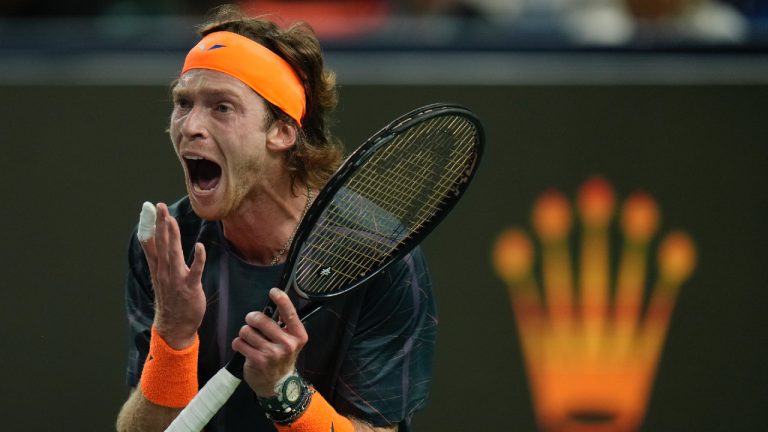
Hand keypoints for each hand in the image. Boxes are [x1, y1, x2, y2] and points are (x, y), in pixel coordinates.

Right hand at [140, 202, 206, 348]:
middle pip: (161, 244)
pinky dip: (198, 259)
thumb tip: (151, 238)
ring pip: (173, 254)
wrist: (175, 326)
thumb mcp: (160, 276)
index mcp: (158, 268)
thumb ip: (156, 257)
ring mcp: (177, 279)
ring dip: (173, 236)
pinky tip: (200, 246)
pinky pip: (195, 271)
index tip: (149, 208)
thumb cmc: (171, 298)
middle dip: (160, 225)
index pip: (152, 243)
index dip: (151, 225)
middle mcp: (164, 272)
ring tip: (171, 220)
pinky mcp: (190, 287)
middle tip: (160, 206)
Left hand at [232, 288, 308, 396]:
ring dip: (244, 332)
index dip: (281, 299)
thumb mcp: (291, 340)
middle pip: (261, 320)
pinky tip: (245, 347)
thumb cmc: (282, 356)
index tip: (273, 291)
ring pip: (247, 331)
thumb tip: (274, 303)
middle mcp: (287, 344)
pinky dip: (238, 343)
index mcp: (298, 335)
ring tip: (249, 338)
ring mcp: (272, 354)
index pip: (290, 313)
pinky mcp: (258, 361)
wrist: (278, 384)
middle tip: (252, 321)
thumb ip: (284, 324)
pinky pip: (239, 343)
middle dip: (252, 318)